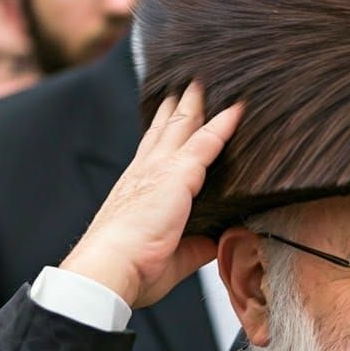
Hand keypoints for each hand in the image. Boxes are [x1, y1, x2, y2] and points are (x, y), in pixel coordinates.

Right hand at [61, 83, 242, 308]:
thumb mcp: (176, 255)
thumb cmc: (133, 269)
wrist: (111, 268)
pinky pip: (208, 141)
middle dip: (180, 105)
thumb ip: (198, 244)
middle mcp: (147, 170)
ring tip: (208, 81)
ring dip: (198, 102)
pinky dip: (224, 123)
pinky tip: (238, 108)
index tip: (173, 112)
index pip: (156, 150)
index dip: (166, 129)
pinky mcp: (178, 173)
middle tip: (191, 84)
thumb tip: (217, 240)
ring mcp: (161, 168)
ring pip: (185, 125)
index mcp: (140, 188)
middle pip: (168, 128)